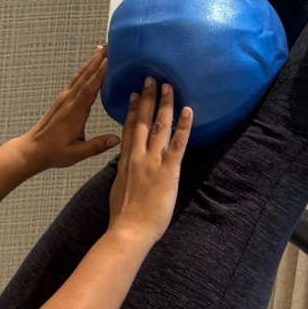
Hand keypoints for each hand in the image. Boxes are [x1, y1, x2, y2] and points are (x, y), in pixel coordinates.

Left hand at [18, 47, 120, 172]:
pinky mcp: (63, 99)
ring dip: (94, 60)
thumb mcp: (76, 154)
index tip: (111, 58)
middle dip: (100, 59)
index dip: (100, 74)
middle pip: (86, 76)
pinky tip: (93, 62)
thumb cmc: (54, 152)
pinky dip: (87, 68)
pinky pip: (77, 79)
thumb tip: (117, 139)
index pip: (89, 89)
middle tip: (114, 44)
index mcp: (74, 112)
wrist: (32, 150)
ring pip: (81, 75)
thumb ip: (96, 146)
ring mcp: (65, 98)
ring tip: (106, 47)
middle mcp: (69, 100)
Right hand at [107, 77, 191, 244]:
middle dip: (148, 99)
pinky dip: (184, 126)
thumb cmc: (123, 216)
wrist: (128, 229)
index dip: (133, 110)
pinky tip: (188, 111)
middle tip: (151, 79)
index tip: (135, 94)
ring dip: (165, 104)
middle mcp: (137, 156)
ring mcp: (152, 161)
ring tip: (169, 86)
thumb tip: (126, 167)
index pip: (129, 129)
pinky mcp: (167, 170)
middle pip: (143, 121)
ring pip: (159, 126)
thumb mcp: (119, 189)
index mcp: (125, 161)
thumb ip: (124, 174)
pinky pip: (177, 144)